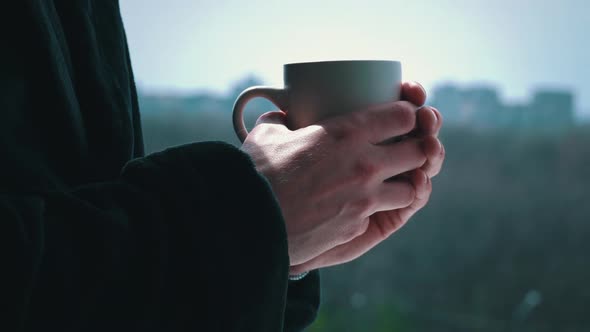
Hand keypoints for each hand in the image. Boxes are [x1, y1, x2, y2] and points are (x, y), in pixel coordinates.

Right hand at [241, 82, 440, 266]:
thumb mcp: (268, 133)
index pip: (403, 115)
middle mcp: (365, 164)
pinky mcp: (358, 225)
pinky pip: (383, 213)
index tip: (400, 117)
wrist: (249, 220)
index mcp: (348, 132)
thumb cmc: (257, 173)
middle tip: (404, 148)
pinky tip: (363, 205)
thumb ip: (281, 119)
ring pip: (412, 188)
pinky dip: (378, 208)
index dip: (407, 114)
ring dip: (406, 182)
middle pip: (419, 150)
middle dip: (417, 147)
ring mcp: (365, 198)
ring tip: (389, 181)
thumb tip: (280, 116)